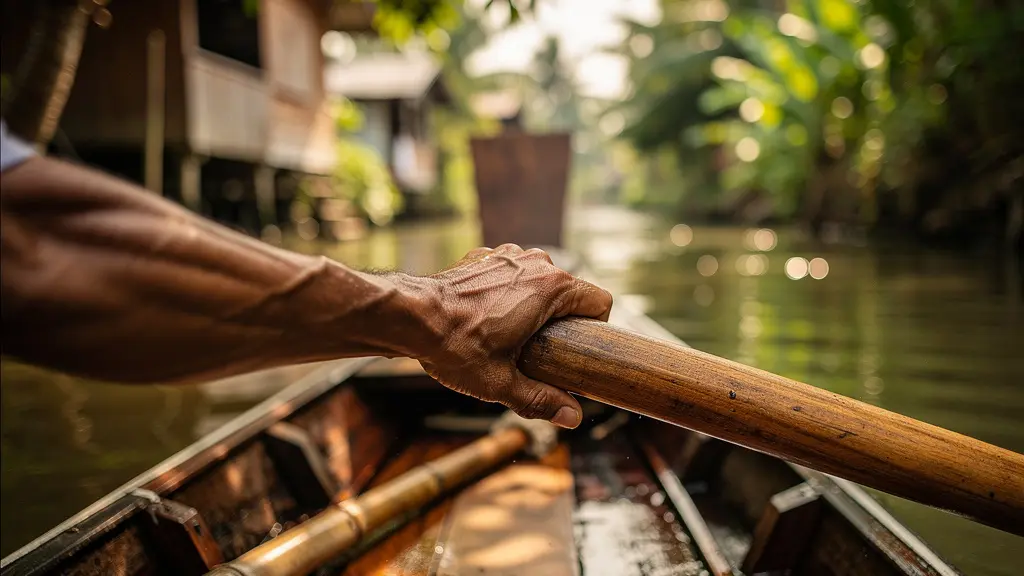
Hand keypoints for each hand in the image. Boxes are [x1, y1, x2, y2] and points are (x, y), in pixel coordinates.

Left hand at [413, 244, 611, 427]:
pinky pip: (513, 274)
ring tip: (513, 336)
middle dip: (562, 322)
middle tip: (542, 353)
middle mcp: (536, 263)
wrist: (409, 316)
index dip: (595, 329)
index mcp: (552, 288)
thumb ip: (541, 399)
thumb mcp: (501, 383)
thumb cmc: (455, 347)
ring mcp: (509, 254)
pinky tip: (489, 316)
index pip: (600, 302)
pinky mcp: (486, 256)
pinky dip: (509, 292)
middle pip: (571, 292)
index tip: (577, 350)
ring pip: (541, 280)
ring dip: (536, 305)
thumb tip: (573, 417)